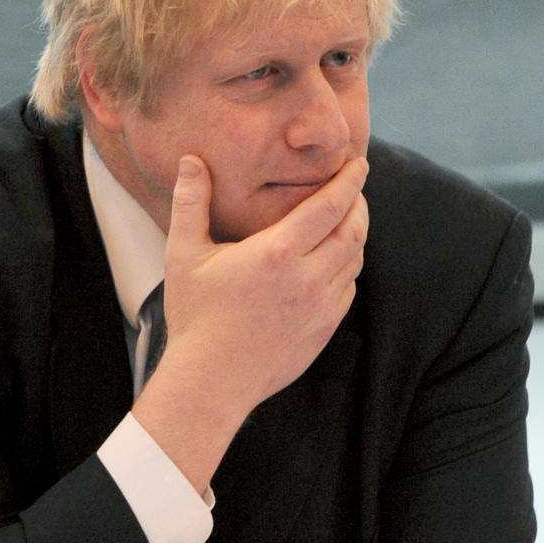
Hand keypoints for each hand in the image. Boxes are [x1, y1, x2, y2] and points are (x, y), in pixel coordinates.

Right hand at [131, 152, 367, 492]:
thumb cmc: (194, 317)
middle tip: (354, 188)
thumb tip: (190, 160)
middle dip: (359, 204)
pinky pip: (347, 290)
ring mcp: (320, 308)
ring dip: (356, 235)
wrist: (211, 382)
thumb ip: (191, 204)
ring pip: (355, 260)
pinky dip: (348, 267)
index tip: (358, 164)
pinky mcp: (323, 330)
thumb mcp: (184, 256)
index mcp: (277, 254)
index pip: (330, 206)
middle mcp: (307, 279)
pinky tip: (334, 260)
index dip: (349, 181)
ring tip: (345, 220)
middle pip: (354, 231)